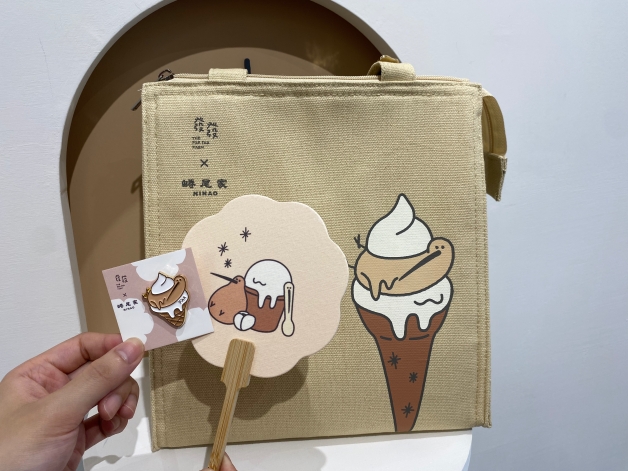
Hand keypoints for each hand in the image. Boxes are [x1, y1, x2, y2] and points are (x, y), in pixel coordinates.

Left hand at [0, 333, 142, 470]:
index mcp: (37, 376)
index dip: (110, 347)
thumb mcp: (57, 411)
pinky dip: (116, 422)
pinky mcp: (75, 439)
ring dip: (119, 404)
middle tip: (113, 404)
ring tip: (113, 419)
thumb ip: (97, 378)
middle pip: (101, 371)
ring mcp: (65, 417)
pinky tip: (112, 428)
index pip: (82, 347)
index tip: (134, 352)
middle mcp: (52, 393)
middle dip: (115, 385)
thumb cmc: (9, 459)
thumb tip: (130, 348)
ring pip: (108, 395)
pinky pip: (106, 420)